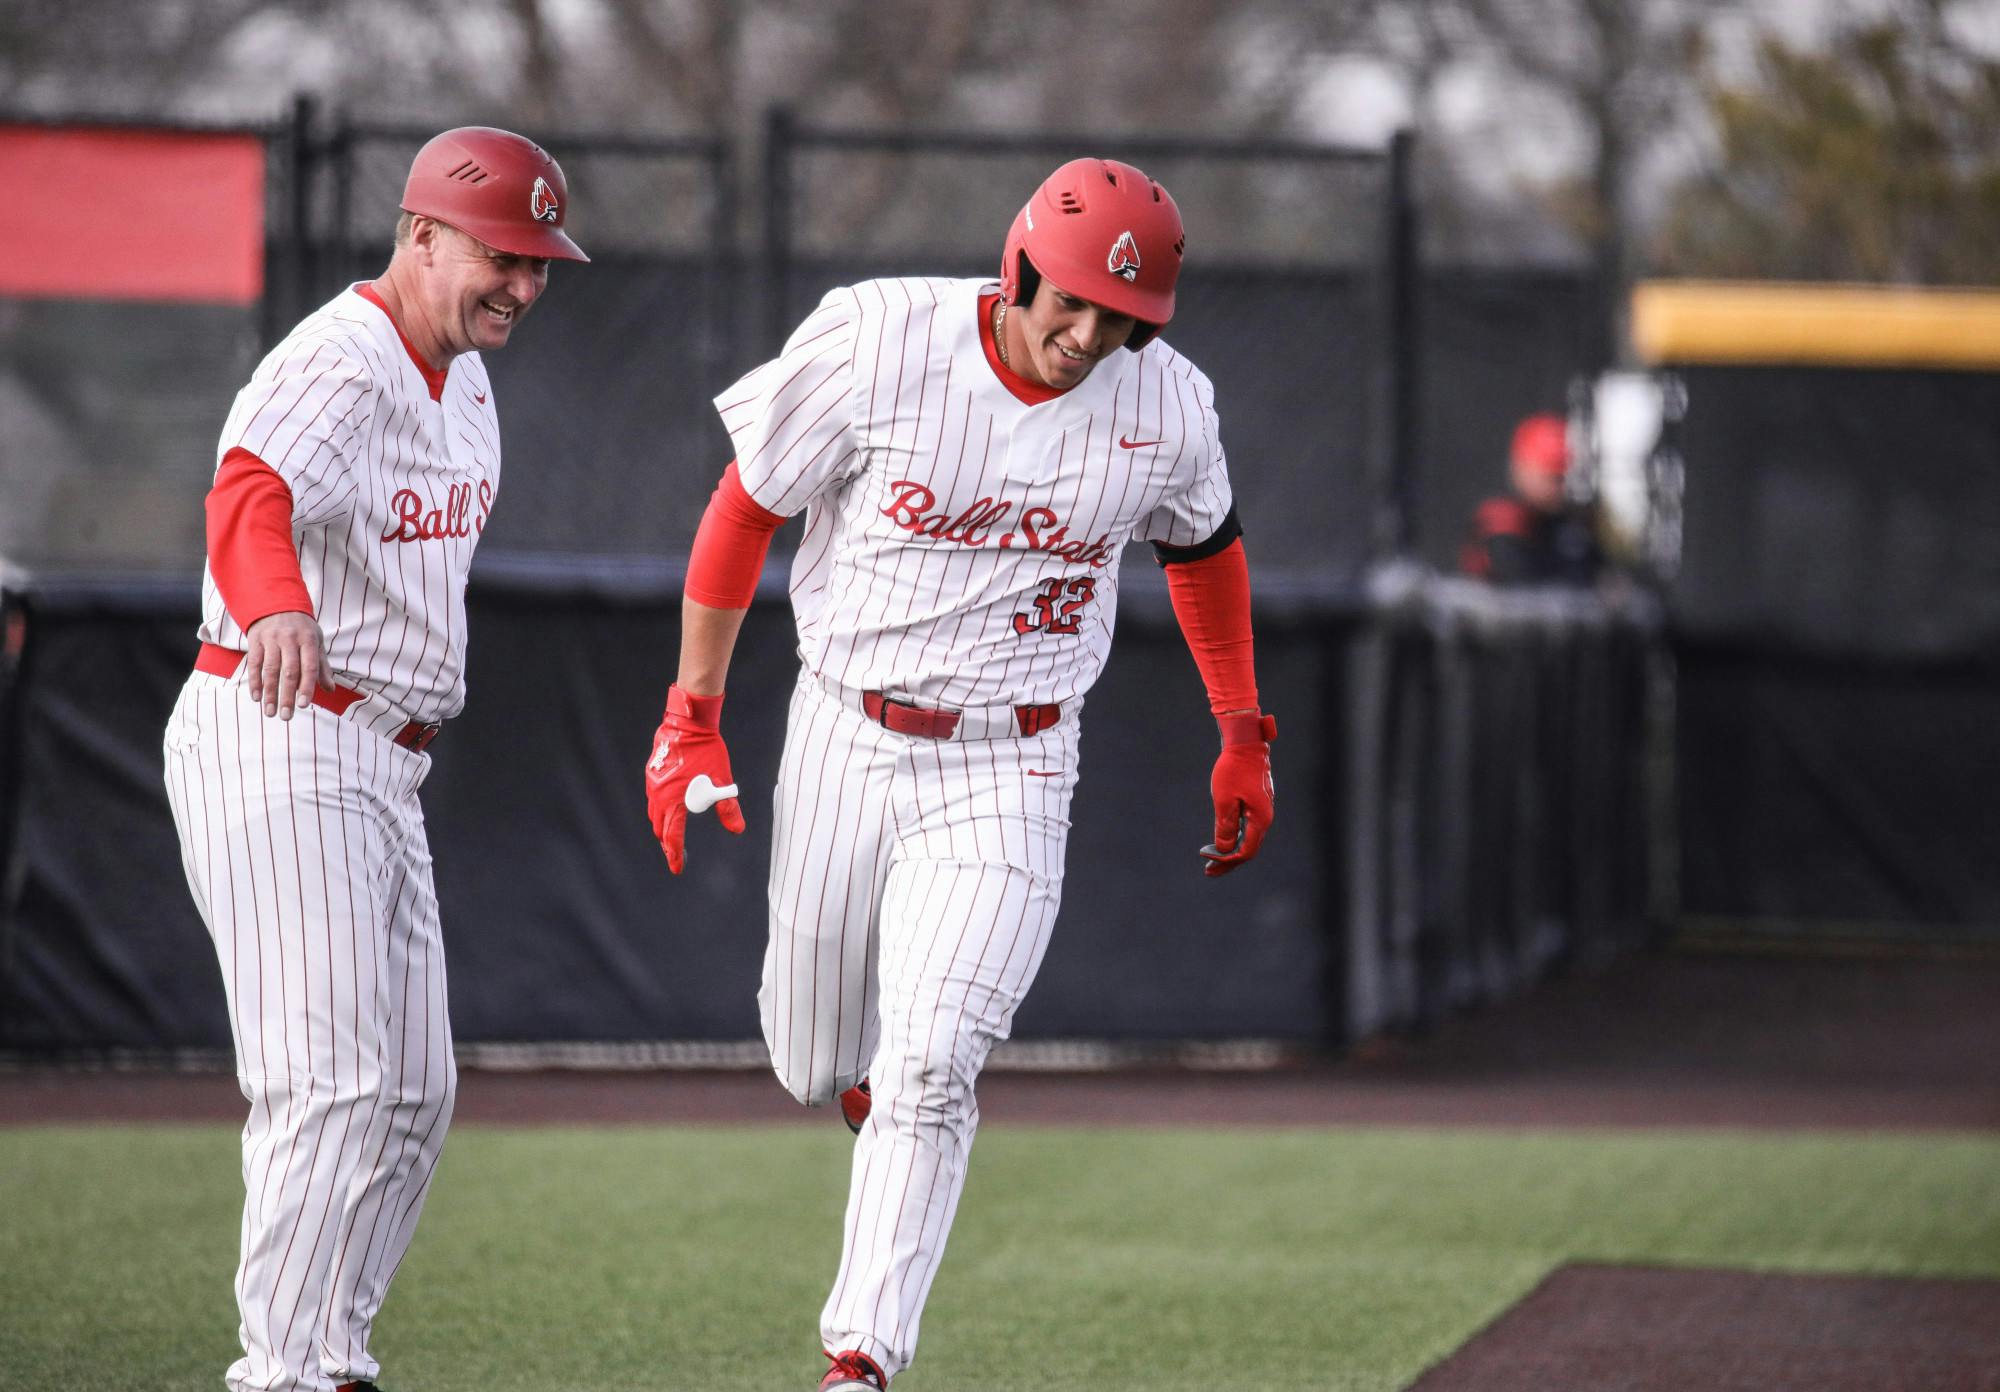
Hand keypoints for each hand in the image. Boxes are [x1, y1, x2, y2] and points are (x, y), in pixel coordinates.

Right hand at [243, 611, 327, 719]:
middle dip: (287, 696)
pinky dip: (254, 681)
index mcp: (308, 640)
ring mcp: (271, 639)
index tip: (303, 705)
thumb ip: (322, 666)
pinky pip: (254, 663)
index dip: (307, 687)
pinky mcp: (255, 640)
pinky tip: (256, 697)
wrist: (276, 603)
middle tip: (286, 716)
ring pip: (270, 670)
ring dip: (269, 693)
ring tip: (270, 712)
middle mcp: (289, 639)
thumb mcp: (316, 642)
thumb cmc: (301, 627)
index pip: (309, 667)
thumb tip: (330, 689)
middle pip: (289, 672)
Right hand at [645, 684, 744, 873]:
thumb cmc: (708, 750)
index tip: (677, 868)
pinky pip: (652, 798)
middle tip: (677, 854)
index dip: (674, 855)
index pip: (672, 836)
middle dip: (667, 843)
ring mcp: (652, 783)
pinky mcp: (652, 772)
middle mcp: (658, 795)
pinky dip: (659, 809)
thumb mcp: (722, 780)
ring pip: (653, 813)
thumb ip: (728, 807)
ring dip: (662, 826)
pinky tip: (669, 808)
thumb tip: (737, 830)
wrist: (689, 722)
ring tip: (671, 835)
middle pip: (659, 828)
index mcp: (675, 800)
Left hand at [1200, 710, 1274, 877]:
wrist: (1246, 744)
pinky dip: (1236, 837)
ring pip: (1249, 839)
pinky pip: (1248, 828)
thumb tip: (1225, 850)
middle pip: (1249, 849)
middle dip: (1228, 862)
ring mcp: (1263, 810)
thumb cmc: (1233, 770)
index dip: (1226, 860)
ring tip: (1212, 861)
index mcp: (1260, 819)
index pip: (1246, 852)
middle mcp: (1265, 817)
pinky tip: (1224, 841)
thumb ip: (1225, 827)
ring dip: (1231, 851)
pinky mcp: (1258, 803)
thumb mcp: (1224, 800)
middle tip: (1208, 872)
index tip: (1206, 858)